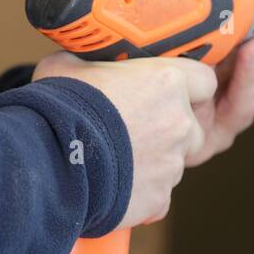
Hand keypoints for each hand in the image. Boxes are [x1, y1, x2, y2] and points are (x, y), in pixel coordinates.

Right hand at [33, 52, 214, 227]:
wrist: (49, 162)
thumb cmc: (60, 110)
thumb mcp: (65, 65)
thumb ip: (83, 58)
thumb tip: (73, 54)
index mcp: (166, 83)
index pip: (204, 80)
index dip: (188, 86)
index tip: (169, 91)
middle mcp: (178, 123)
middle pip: (191, 125)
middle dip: (169, 127)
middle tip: (135, 127)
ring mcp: (171, 164)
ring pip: (173, 160)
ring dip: (153, 159)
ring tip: (116, 156)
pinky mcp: (159, 198)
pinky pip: (157, 193)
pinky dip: (140, 190)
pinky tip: (112, 183)